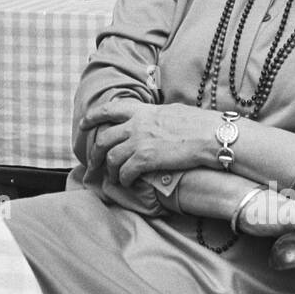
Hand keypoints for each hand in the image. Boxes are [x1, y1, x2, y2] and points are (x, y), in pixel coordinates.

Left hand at [81, 98, 216, 184]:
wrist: (210, 135)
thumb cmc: (198, 123)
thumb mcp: (171, 111)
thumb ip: (155, 115)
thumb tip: (152, 116)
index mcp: (143, 110)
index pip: (109, 109)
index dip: (93, 117)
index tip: (84, 124)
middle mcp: (136, 124)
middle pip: (104, 138)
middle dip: (94, 152)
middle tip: (92, 162)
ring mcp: (140, 141)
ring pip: (111, 157)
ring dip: (109, 169)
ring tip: (113, 177)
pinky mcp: (146, 159)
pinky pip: (125, 172)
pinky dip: (123, 179)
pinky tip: (127, 183)